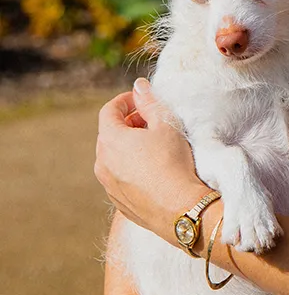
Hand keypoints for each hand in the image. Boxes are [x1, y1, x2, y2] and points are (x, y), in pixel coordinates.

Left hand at [95, 79, 204, 240]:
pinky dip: (130, 168)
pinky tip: (153, 171)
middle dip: (128, 123)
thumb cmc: (174, 163)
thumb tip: (139, 86)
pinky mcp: (118, 201)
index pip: (108, 111)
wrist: (180, 208)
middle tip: (151, 122)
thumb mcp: (167, 125)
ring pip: (112, 157)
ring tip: (154, 147)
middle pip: (109, 133)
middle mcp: (102, 162)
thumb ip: (150, 102)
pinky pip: (119, 177)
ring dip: (128, 147)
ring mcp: (108, 184)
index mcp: (111, 140)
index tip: (141, 100)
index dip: (125, 101)